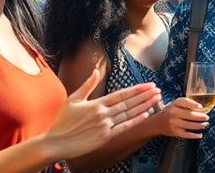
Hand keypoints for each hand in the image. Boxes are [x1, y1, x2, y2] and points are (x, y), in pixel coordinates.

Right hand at [42, 69, 161, 158]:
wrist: (56, 142)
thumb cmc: (63, 121)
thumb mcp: (73, 99)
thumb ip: (87, 85)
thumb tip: (95, 70)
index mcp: (96, 103)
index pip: (121, 94)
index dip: (137, 89)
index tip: (148, 85)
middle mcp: (103, 113)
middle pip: (129, 102)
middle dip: (145, 96)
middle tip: (158, 90)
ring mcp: (105, 125)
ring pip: (129, 114)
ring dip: (144, 106)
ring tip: (156, 99)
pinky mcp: (105, 137)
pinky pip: (124, 127)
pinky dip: (135, 121)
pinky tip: (146, 115)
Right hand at [159, 97, 209, 138]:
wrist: (157, 122)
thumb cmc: (170, 112)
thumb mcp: (176, 105)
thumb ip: (187, 105)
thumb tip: (202, 109)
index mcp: (174, 104)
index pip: (184, 102)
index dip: (193, 104)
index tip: (201, 107)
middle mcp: (173, 113)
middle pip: (189, 115)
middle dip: (200, 117)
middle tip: (207, 117)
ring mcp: (173, 123)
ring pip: (188, 125)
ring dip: (199, 126)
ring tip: (205, 125)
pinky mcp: (174, 132)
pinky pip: (185, 134)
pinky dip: (193, 135)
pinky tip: (199, 135)